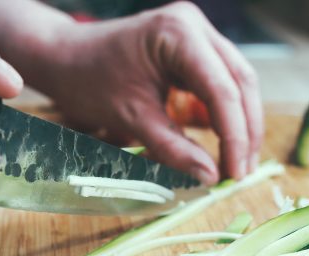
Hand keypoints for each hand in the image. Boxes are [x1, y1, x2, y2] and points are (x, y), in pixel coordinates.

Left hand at [31, 2, 262, 184]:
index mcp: (178, 34)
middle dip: (244, 131)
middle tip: (241, 173)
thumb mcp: (132, 119)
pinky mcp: (195, 49)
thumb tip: (211, 177)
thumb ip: (173, 149)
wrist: (63, 59)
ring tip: (236, 164)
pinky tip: (224, 143)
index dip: (234, 136)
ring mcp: (197, 34)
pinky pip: (222, 82)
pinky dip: (225, 114)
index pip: (222, 89)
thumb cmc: (89, 82)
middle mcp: (195, 26)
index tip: (234, 174)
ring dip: (240, 124)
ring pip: (237, 82)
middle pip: (240, 82)